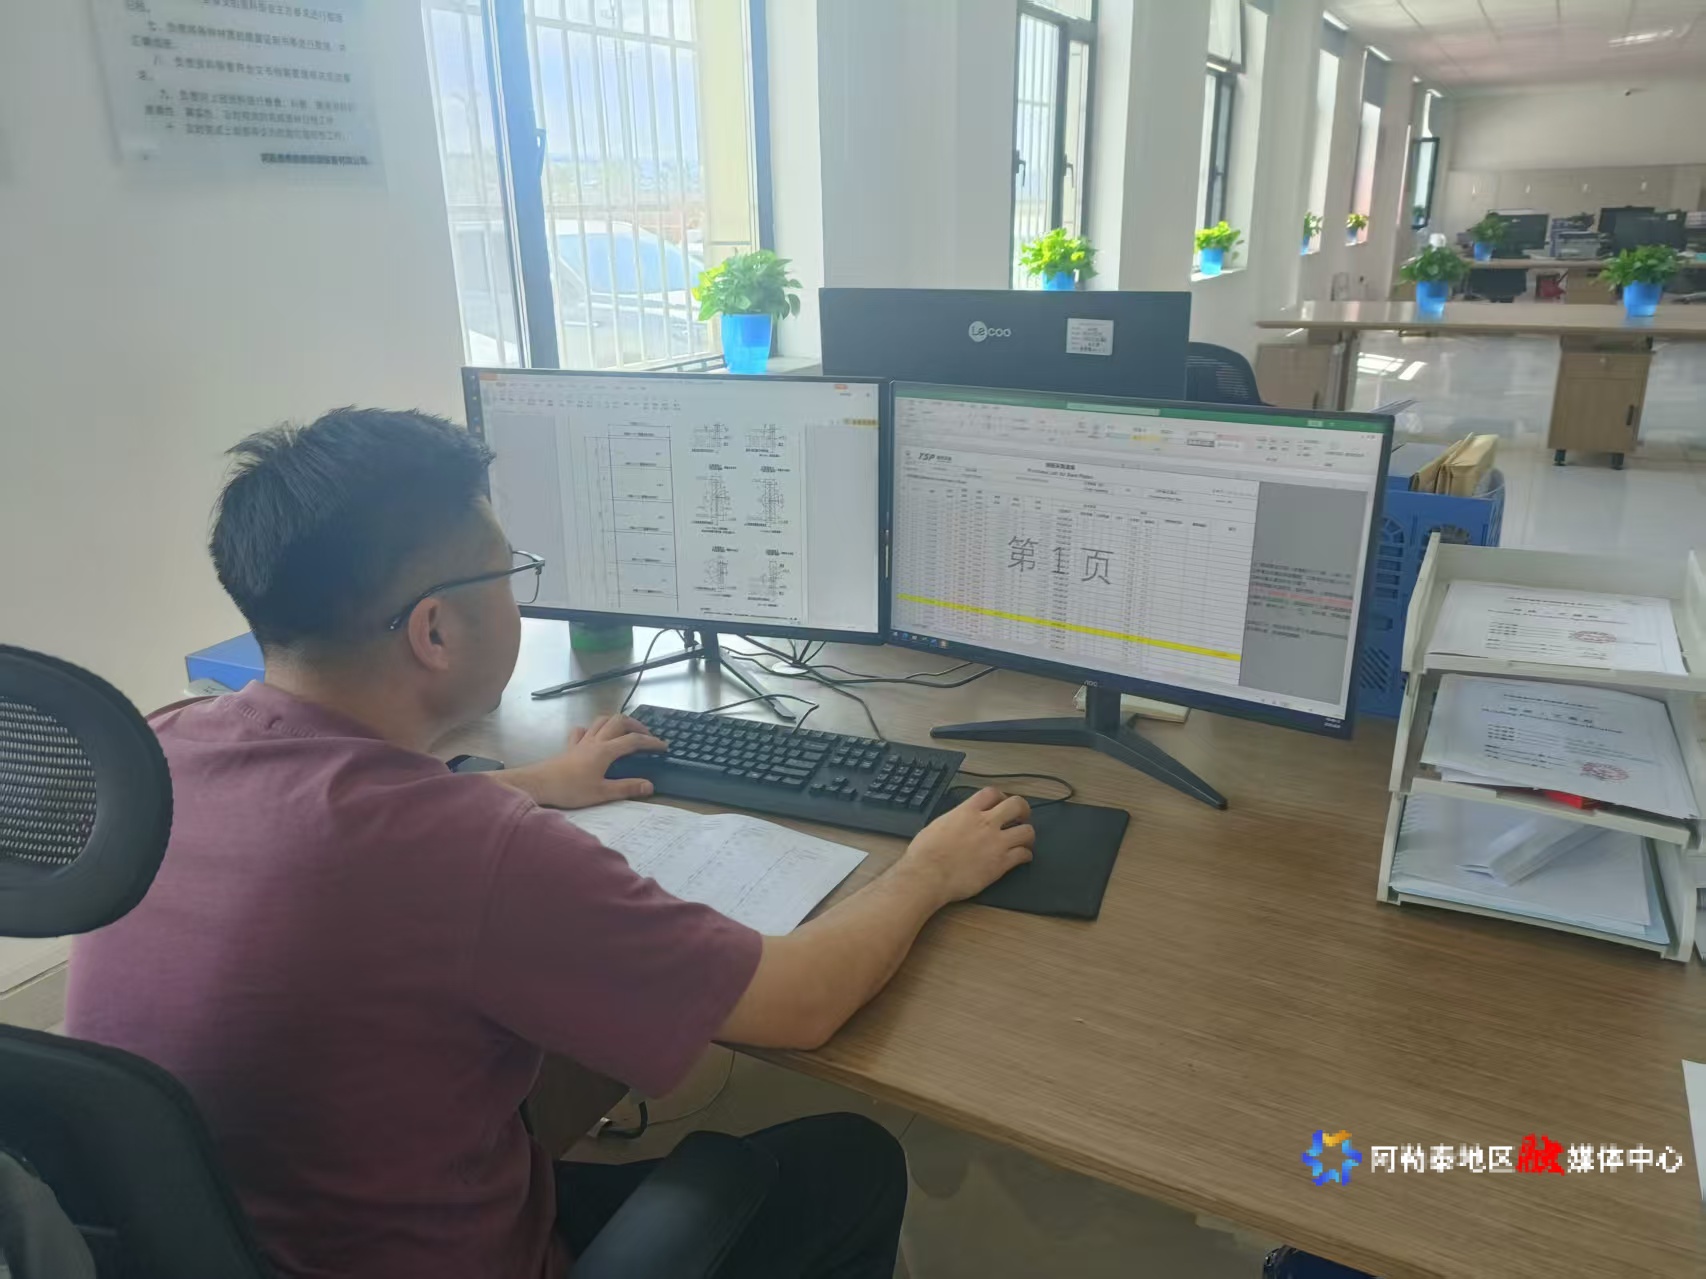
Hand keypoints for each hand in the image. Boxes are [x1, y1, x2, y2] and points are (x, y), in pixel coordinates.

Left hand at [500, 714, 666, 809]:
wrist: (539, 784)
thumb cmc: (570, 789)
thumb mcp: (602, 793)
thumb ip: (626, 788)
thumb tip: (650, 786)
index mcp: (606, 751)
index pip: (633, 741)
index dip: (650, 742)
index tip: (663, 746)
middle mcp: (595, 741)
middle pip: (619, 721)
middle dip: (636, 725)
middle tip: (646, 735)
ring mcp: (581, 741)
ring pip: (601, 721)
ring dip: (616, 721)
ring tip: (625, 731)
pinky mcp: (569, 747)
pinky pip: (582, 730)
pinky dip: (592, 729)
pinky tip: (594, 737)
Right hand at [898, 788, 1033, 905]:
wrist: (928, 875)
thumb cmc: (925, 853)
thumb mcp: (938, 824)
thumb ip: (955, 819)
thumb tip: (959, 821)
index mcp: (967, 811)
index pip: (992, 793)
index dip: (1001, 797)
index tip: (1001, 804)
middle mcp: (986, 823)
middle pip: (1017, 805)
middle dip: (1023, 810)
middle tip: (1021, 818)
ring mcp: (996, 843)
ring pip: (1027, 831)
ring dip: (1027, 835)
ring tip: (1023, 841)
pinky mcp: (1001, 863)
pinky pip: (1024, 854)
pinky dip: (1026, 855)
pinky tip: (1022, 858)